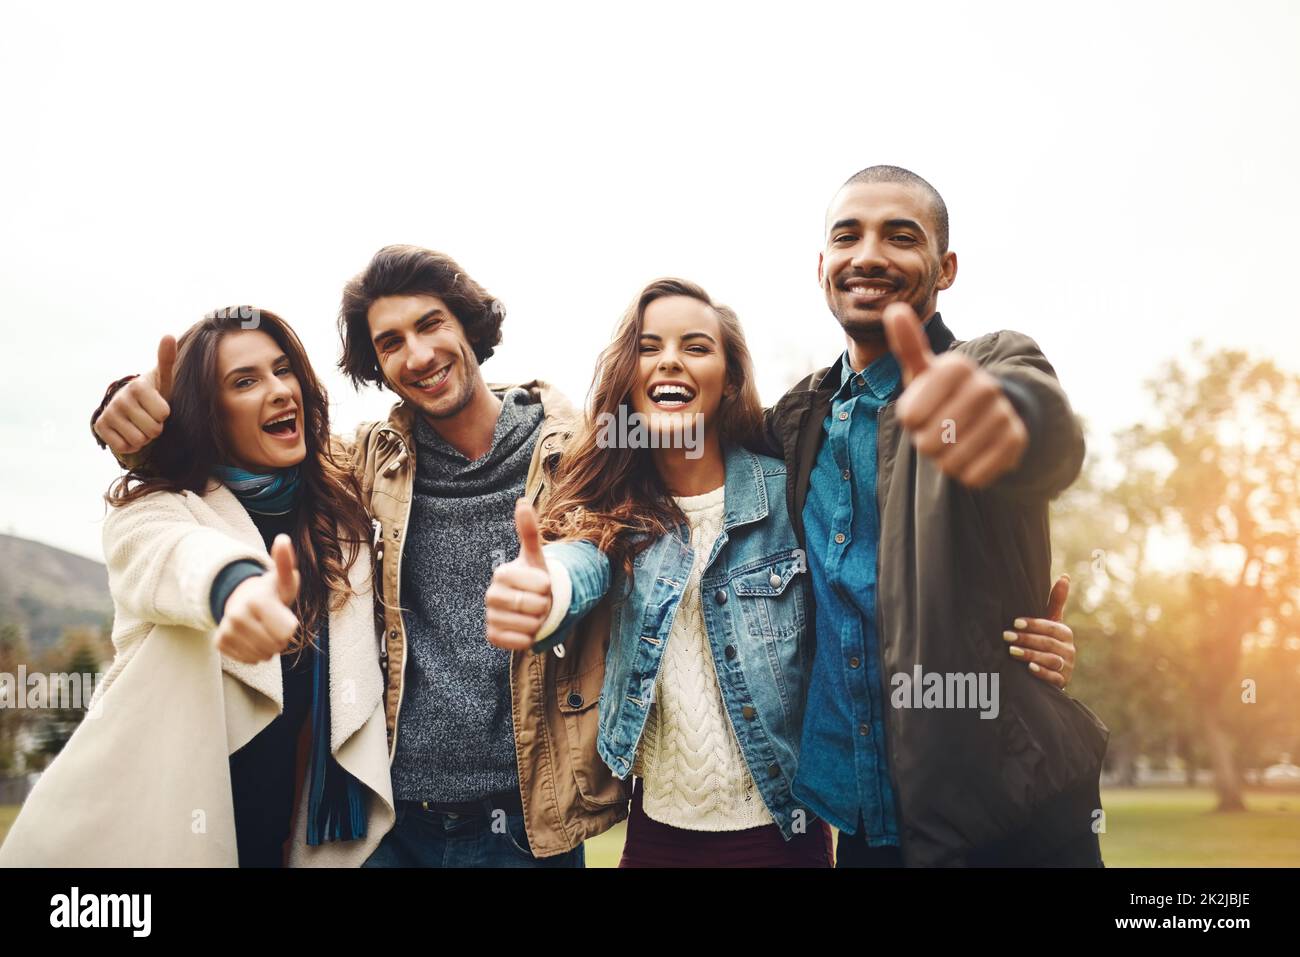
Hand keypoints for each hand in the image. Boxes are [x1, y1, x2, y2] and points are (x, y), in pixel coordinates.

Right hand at [94, 335, 175, 454]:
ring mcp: (108, 413)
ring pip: (139, 441)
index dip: (165, 414)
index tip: (158, 406)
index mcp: (138, 386)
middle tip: (149, 417)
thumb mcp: (164, 379)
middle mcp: (120, 398)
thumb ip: (167, 360)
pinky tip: (129, 432)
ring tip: (140, 424)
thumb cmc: (154, 394)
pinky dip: (130, 445)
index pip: (164, 414)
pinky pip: (124, 448)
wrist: (131, 407)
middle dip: (156, 428)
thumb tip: (168, 335)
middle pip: (153, 430)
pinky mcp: (100, 428)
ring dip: (144, 437)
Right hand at [215, 534, 300, 663]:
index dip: (290, 627)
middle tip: (273, 622)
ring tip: (263, 629)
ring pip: (263, 656)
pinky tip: (252, 638)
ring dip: (269, 647)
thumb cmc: (270, 591)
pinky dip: (255, 653)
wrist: (241, 599)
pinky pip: (249, 660)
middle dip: (280, 638)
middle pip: (276, 646)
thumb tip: (283, 539)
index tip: (282, 614)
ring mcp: (226, 630)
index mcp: (257, 601)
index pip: (287, 633)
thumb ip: (285, 562)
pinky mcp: (220, 643)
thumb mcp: (283, 579)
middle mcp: (237, 616)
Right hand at [485, 499, 553, 650]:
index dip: (547, 586)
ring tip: (533, 614)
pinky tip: (526, 628)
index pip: (538, 585)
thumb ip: (529, 530)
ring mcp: (490, 616)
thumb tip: (522, 500)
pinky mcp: (492, 636)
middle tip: (539, 601)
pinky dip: (529, 638)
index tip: (542, 584)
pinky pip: (519, 642)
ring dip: (538, 622)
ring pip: (528, 625)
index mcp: (501, 573)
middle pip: (532, 606)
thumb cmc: (535, 579)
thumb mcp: (536, 556)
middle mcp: (491, 595)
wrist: (531, 605)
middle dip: (544, 605)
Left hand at [883, 303, 1027, 487]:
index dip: (910, 420)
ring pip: (950, 461)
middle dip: (926, 442)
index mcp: (956, 367)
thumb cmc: (943, 393)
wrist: (992, 412)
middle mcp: (985, 387)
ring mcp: (1004, 414)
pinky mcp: (1016, 442)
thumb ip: (908, 344)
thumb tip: (893, 309)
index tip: (921, 410)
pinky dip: (966, 473)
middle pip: (928, 441)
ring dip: (945, 459)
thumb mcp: (923, 370)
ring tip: (954, 441)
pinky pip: (973, 476)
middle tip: (938, 429)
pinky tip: (973, 454)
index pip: (909, 416)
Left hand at [1004, 573, 1075, 689]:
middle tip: (1006, 635)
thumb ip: (1055, 602)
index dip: (1034, 624)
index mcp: (1065, 633)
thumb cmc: (1047, 641)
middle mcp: (1069, 650)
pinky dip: (1042, 673)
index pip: (1051, 627)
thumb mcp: (1051, 622)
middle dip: (1027, 639)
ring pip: (1051, 660)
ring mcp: (1067, 667)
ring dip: (1031, 655)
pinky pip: (1054, 678)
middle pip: (1048, 643)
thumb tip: (1064, 576)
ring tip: (1012, 651)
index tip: (1015, 622)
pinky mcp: (1062, 682)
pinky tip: (1029, 669)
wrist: (1052, 671)